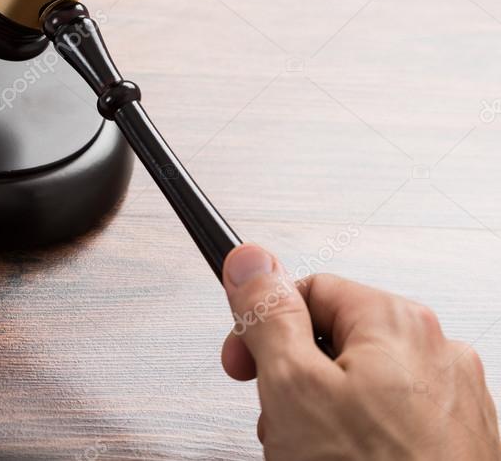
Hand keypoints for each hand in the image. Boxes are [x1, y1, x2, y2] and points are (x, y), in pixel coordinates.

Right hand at [221, 244, 500, 459]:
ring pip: (360, 387)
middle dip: (292, 381)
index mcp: (396, 321)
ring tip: (312, 457)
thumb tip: (249, 260)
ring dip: (321, 416)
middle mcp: (435, 352)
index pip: (306, 290)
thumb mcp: (291, 387)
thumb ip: (266, 314)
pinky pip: (391, 423)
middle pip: (333, 340)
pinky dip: (358, 442)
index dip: (262, 328)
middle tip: (280, 422)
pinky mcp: (457, 444)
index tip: (242, 363)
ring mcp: (452, 401)